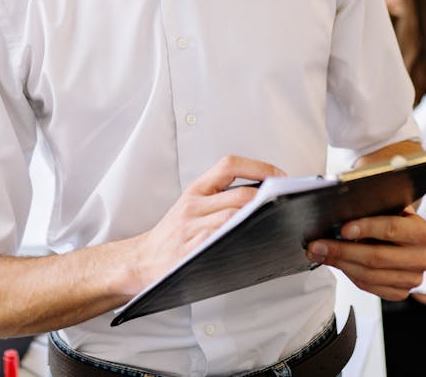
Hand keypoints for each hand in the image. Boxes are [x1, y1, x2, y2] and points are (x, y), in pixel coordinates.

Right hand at [125, 155, 285, 292]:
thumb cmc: (172, 234)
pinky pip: (219, 241)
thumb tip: (261, 196)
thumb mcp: (190, 205)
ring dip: (256, 220)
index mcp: (196, 190)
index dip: (259, 167)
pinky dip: (239, 240)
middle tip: (283, 205)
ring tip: (273, 222)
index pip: (229, 164)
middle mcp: (193, 205)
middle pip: (239, 194)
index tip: (279, 175)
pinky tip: (253, 243)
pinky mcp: (189, 251)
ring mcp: (191, 228)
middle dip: (266, 200)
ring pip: (232, 217)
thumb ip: (220, 197)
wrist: (141, 260)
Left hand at [305, 209, 425, 300]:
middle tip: (318, 245)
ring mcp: (412, 279)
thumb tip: (338, 215)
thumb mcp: (387, 210)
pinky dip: (348, 274)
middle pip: (377, 257)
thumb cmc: (390, 220)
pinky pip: (368, 286)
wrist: (402, 240)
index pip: (392, 229)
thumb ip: (372, 211)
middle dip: (342, 250)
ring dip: (339, 264)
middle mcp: (421, 258)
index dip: (366, 228)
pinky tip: (335, 263)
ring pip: (369, 275)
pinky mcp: (400, 293)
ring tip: (319, 254)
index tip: (343, 229)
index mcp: (422, 232)